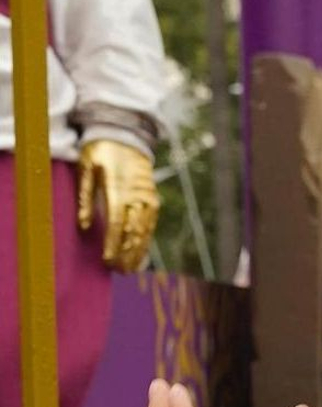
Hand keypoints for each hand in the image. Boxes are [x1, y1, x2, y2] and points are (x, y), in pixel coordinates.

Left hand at [79, 139, 159, 272]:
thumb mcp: (86, 169)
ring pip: (144, 232)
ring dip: (137, 252)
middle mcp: (137, 196)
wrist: (126, 135)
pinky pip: (150, 226)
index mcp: (118, 188)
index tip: (106, 261)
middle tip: (117, 271)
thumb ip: (85, 198)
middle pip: (133, 231)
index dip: (112, 244)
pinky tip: (139, 255)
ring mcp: (148, 199)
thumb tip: (84, 227)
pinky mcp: (153, 200)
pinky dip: (145, 242)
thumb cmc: (100, 152)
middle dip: (125, 254)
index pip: (116, 223)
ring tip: (128, 270)